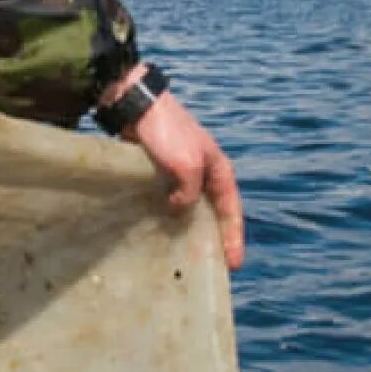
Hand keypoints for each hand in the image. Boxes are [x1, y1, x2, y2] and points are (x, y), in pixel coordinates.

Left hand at [112, 81, 245, 270]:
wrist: (136, 105)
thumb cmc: (166, 132)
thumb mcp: (186, 165)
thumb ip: (189, 193)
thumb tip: (179, 209)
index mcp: (218, 169)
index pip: (231, 210)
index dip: (233, 237)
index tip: (233, 264)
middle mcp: (205, 171)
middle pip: (214, 211)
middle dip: (215, 237)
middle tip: (212, 266)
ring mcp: (183, 171)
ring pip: (192, 207)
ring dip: (191, 228)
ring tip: (185, 254)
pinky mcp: (162, 170)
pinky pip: (171, 200)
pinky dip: (170, 216)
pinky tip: (161, 231)